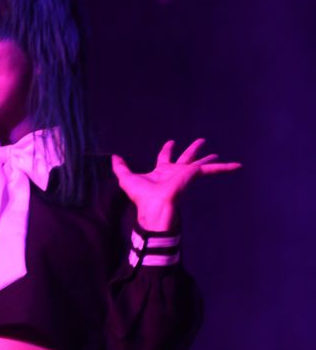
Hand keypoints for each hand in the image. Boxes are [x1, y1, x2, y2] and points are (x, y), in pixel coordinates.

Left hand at [111, 138, 241, 230]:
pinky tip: (235, 165)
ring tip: (219, 154)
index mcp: (161, 171)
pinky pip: (209, 171)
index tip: (171, 142)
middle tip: (202, 141)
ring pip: (201, 164)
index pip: (165, 157)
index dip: (167, 149)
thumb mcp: (126, 178)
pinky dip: (223, 168)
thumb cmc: (141, 197)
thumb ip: (120, 168)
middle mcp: (175, 172)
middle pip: (186, 158)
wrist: (154, 208)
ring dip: (211, 160)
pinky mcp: (192, 176)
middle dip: (193, 150)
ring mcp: (185, 175)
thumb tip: (113, 157)